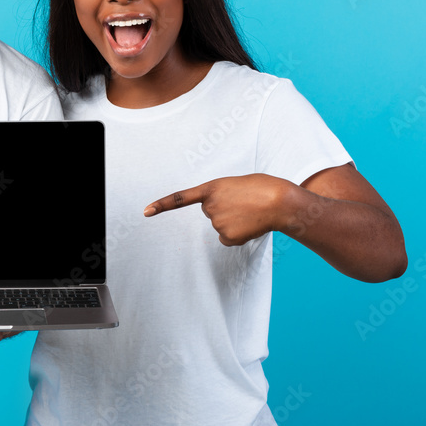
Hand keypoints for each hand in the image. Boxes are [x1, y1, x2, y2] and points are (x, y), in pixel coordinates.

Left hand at [143, 174, 295, 245]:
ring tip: (250, 212)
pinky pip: (228, 239)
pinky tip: (250, 225)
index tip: (145, 212)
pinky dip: (239, 235)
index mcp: (211, 188)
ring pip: (221, 227)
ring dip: (234, 222)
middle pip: (211, 213)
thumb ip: (222, 198)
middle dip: (226, 210)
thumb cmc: (263, 188)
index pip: (180, 198)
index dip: (161, 205)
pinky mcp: (226, 237)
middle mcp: (209, 206)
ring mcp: (216, 222)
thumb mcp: (236, 186)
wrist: (279, 201)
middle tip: (244, 203)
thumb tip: (221, 225)